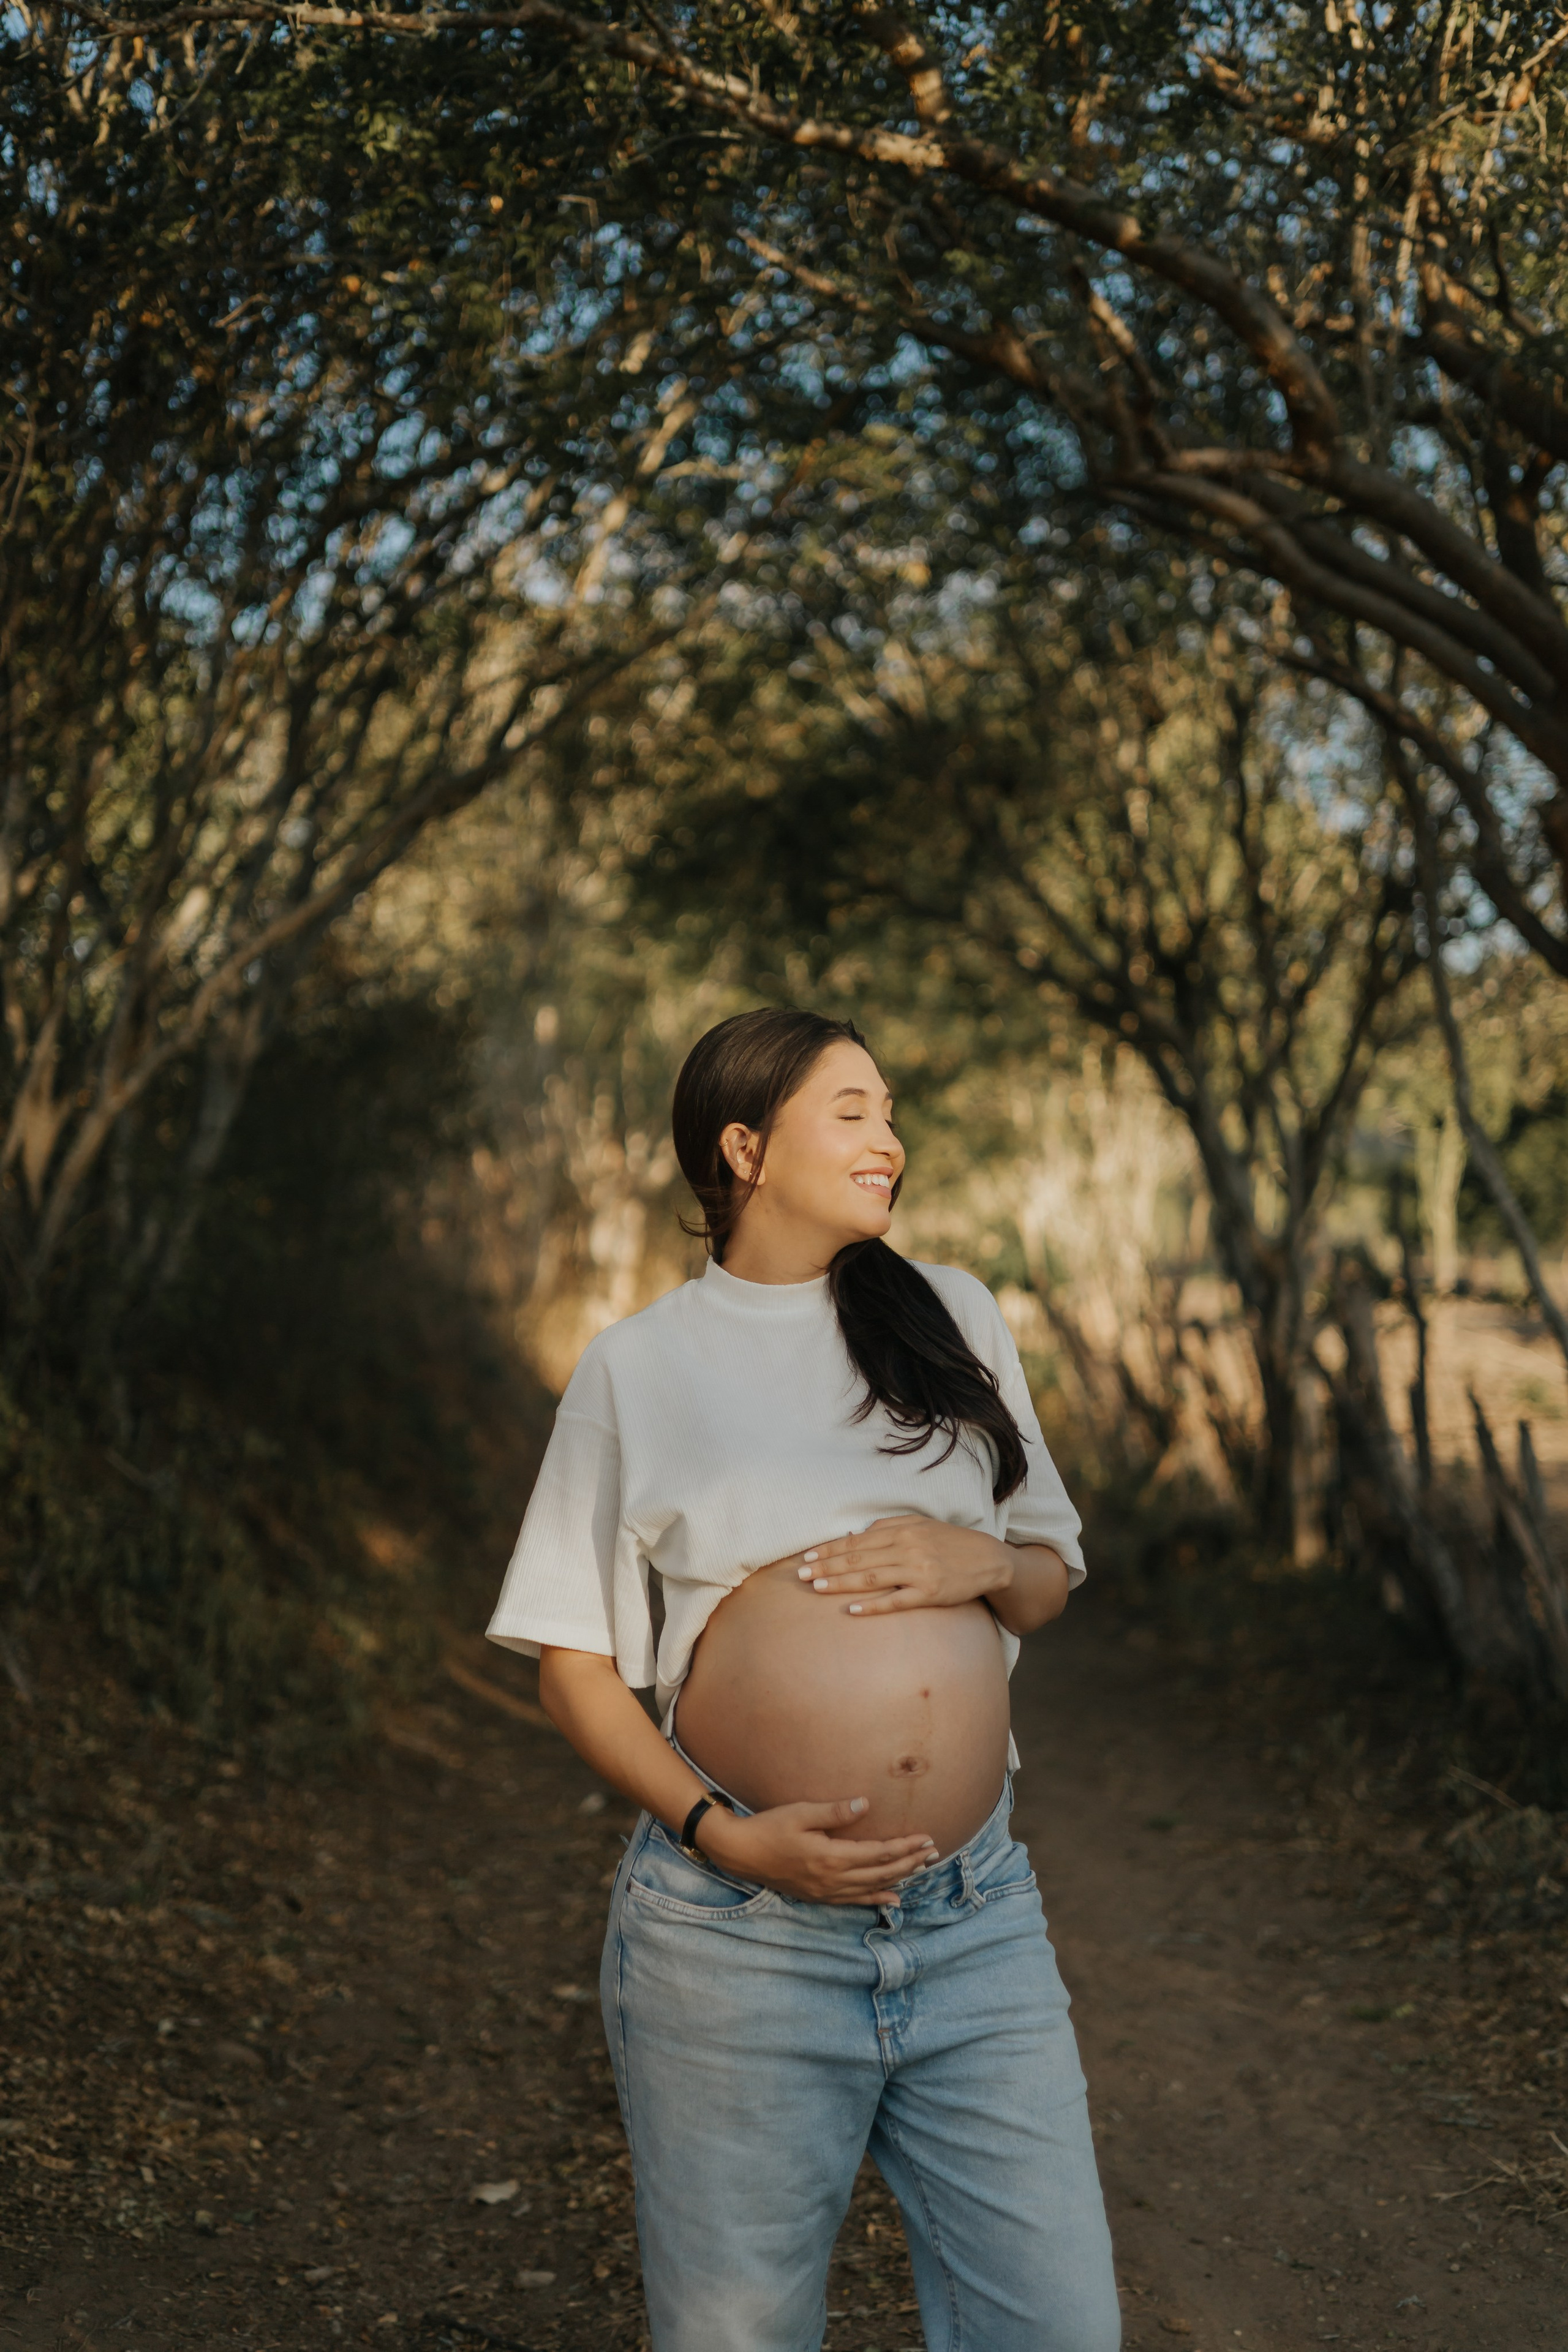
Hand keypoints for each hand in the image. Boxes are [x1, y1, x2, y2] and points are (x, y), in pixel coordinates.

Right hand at [698, 1798, 937, 1904]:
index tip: (926, 1839)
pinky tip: (892, 1898)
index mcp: (831, 1856)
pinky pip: (854, 1901)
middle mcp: (832, 1879)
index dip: (905, 1847)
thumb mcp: (801, 1812)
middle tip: (934, 1853)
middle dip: (910, 1862)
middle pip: (881, 1873)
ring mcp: (825, 1890)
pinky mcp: (818, 1895)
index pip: (878, 1854)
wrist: (740, 1852)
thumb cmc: (769, 1827)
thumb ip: (835, 1812)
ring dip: (898, 1879)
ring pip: (871, 1889)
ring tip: (920, 1870)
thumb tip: (866, 1804)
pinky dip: (876, 1899)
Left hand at [796, 1514, 1012, 1616]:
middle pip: (858, 1559)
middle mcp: (907, 1549)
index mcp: (903, 1531)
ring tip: (817, 1588)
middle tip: (801, 1575)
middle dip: (827, 1567)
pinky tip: (852, 1610)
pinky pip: (895, 1601)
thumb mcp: (920, 1524)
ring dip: (841, 1583)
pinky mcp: (929, 1594)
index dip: (830, 1550)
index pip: (857, 1541)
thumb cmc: (949, 1541)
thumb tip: (855, 1534)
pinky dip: (872, 1606)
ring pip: (871, 1579)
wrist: (988, 1559)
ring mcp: (918, 1572)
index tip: (808, 1557)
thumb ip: (888, 1527)